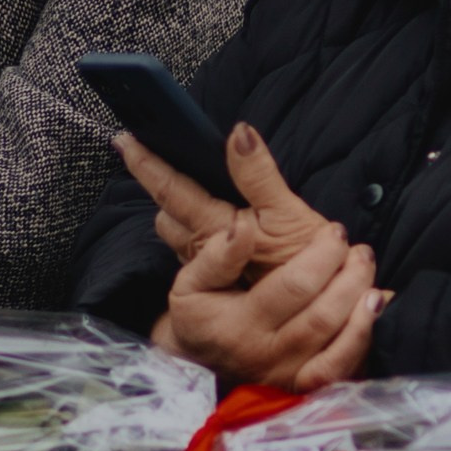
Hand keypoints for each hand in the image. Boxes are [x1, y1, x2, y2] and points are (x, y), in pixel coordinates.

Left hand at [117, 121, 336, 275]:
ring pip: (181, 237)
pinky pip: (200, 253)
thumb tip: (238, 134)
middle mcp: (204, 250)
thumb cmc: (307, 266)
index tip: (124, 140)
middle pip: (168, 216)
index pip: (170, 190)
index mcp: (213, 229)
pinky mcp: (226, 281)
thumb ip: (258, 175)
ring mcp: (213, 268)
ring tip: (190, 192)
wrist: (326, 316)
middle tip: (160, 161)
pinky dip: (201, 234)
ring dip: (180, 216)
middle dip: (163, 191)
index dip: (146, 164)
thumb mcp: (288, 214)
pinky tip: (218, 228)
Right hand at [156, 216, 387, 392]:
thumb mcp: (190, 284)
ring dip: (362, 303)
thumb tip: (243, 227)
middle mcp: (267, 355)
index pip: (293, 287)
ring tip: (367, 270)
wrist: (196, 366)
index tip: (335, 231)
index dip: (323, 256)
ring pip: (338, 342)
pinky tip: (374, 308)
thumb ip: (216, 256)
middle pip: (323, 315)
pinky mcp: (304, 387)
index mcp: (238, 326)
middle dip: (350, 276)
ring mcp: (288, 375)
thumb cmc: (199, 317)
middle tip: (359, 249)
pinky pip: (342, 368)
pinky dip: (364, 338)